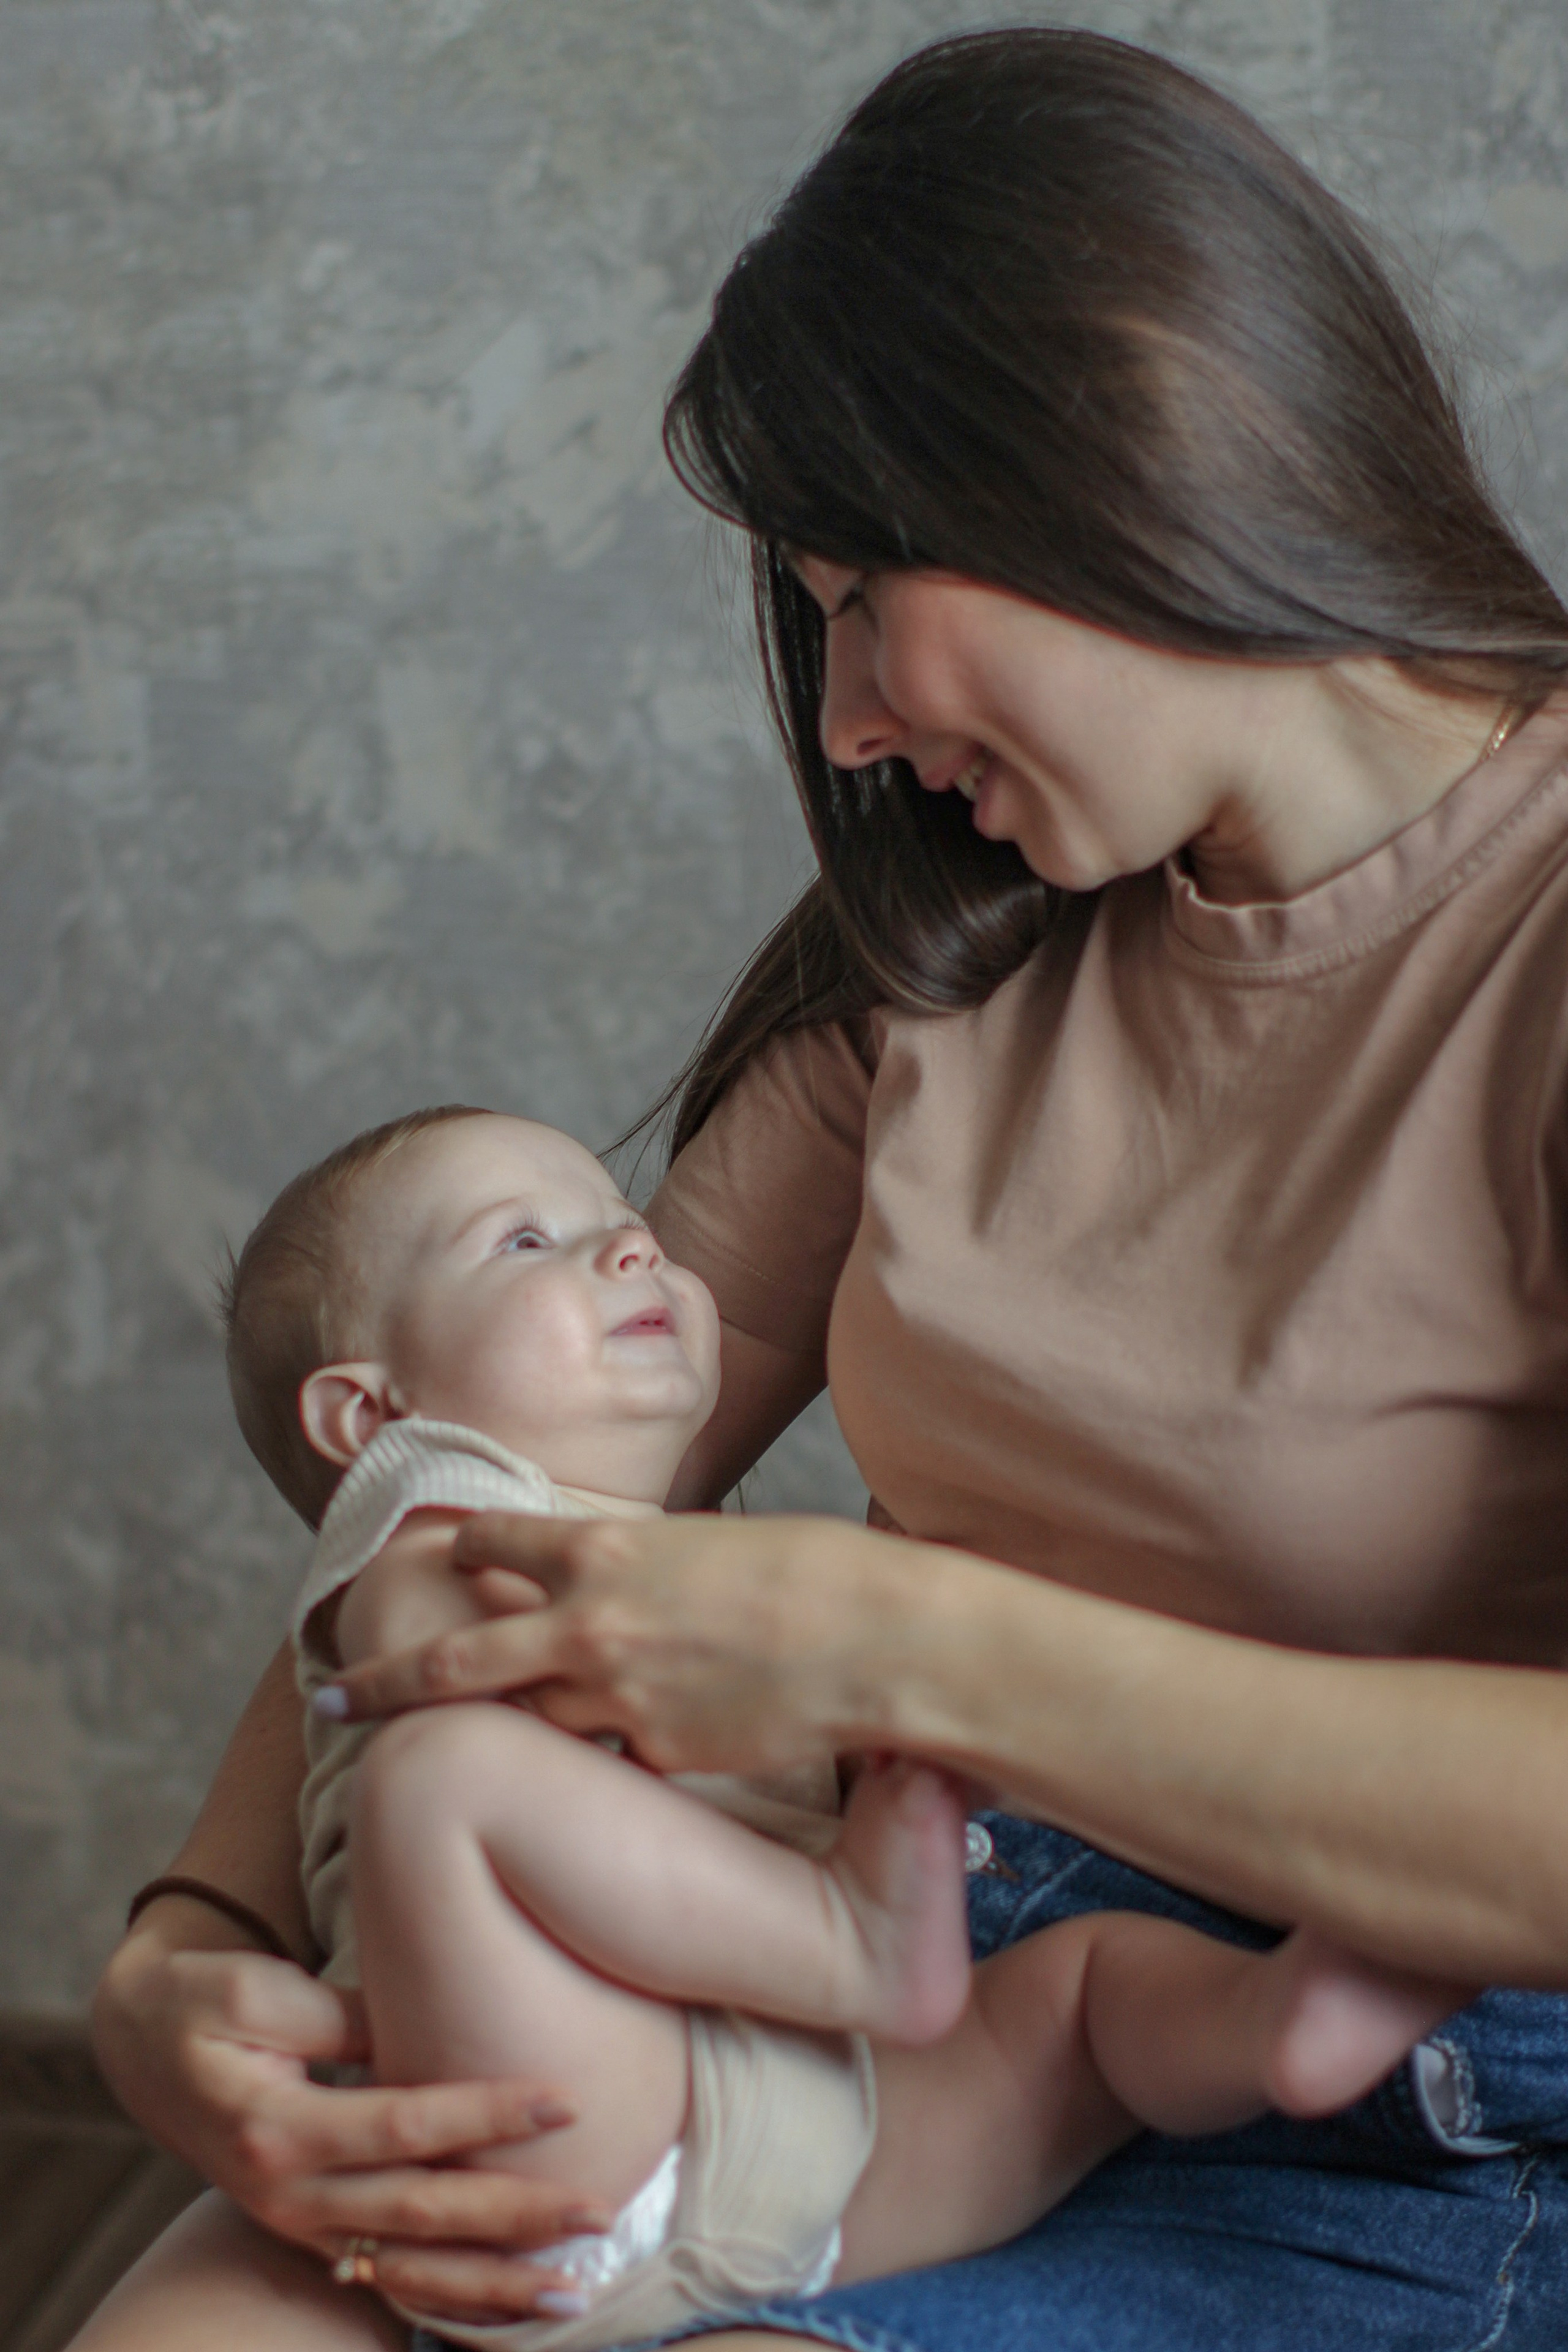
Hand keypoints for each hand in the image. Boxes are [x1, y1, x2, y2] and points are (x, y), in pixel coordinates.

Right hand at [92, 1900, 610, 2322]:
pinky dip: (452, 2296)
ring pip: (411, 2267)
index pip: (405, 2126)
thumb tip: (435, 2028)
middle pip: (422, 2213)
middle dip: (515, 2218)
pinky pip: (389, 2276)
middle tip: (599, 2210)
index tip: (564, 2102)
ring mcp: (300, 2224)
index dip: (486, 2116)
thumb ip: (346, 2017)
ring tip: (577, 2289)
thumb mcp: (260, 1990)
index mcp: (279, 2128)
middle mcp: (290, 2194)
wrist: (141, 2042)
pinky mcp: (313, 2232)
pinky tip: (513, 2305)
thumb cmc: (207, 2001)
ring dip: (496, 2283)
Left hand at [325, 1509, 910, 1773]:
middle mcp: (590, 1622)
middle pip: (454, 1658)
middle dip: (382, 1681)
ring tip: (456, 1747)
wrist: (874, 1640)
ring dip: (502, 1725)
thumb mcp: (708, 1545)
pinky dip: (618, 1751)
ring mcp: (616, 1698)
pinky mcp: (657, 1758)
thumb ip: (647, 1568)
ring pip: (528, 1717)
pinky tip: (651, 1747)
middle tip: (329, 1697)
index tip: (438, 1562)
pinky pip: (617, 1756)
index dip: (464, 1552)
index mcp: (605, 1549)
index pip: (495, 1544)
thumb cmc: (815, 1572)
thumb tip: (623, 1583)